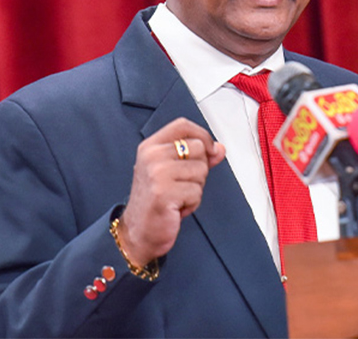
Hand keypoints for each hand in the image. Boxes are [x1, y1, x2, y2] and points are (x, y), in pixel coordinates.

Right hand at [117, 118, 224, 266]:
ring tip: (177, 197)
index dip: (202, 135)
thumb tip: (219, 148)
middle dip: (200, 169)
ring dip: (195, 188)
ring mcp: (157, 173)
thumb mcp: (175, 172)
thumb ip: (198, 157)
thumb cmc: (156, 200)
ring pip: (201, 171)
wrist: (138, 232)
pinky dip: (192, 203)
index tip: (209, 149)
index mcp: (151, 146)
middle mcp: (151, 156)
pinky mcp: (164, 192)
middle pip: (198, 148)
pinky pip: (197, 192)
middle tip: (181, 184)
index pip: (183, 125)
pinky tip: (176, 208)